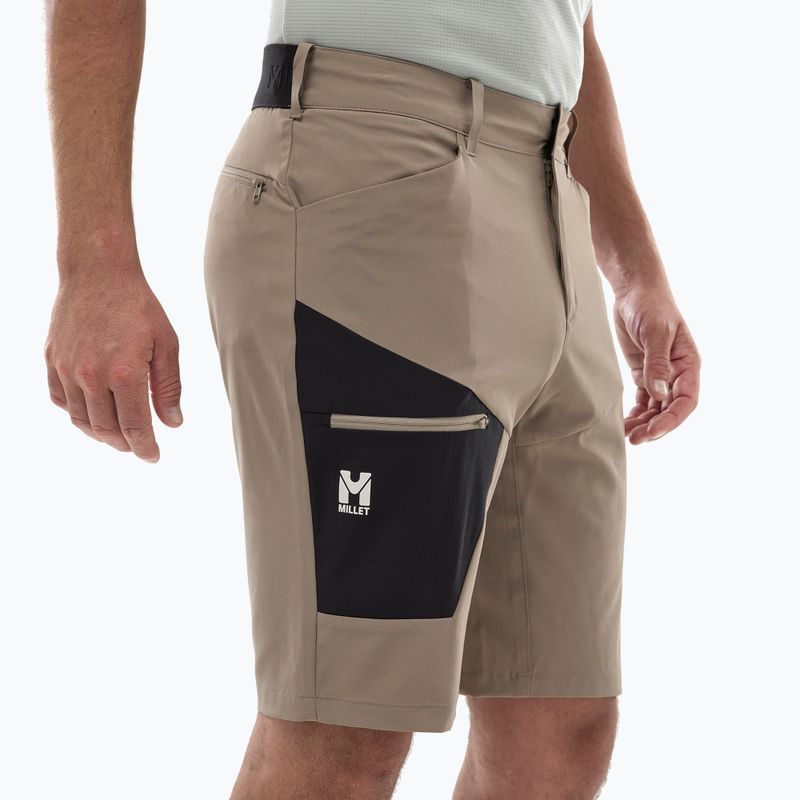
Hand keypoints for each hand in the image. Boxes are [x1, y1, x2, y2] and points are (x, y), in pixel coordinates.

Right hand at [45, 260, 181, 461]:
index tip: (153, 456)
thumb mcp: (166, 344)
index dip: (145, 447)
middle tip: (138, 447)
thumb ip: (169, 387)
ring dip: (101, 434)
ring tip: (119, 436)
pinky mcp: (52, 360)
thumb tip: (173, 423)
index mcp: (124, 372)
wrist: (98, 272)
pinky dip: (77, 413)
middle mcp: (91, 375)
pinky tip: (94, 412)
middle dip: (125, 444)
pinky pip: (60, 400)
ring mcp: (67, 368)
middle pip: (106, 430)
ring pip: (81, 419)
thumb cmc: (138, 306)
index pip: (134, 426)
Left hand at [614, 283, 699, 444]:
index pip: (686, 401)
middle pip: (670, 410)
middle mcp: (677, 374)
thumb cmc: (650, 306)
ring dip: (644, 424)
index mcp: (688, 365)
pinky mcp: (643, 374)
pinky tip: (624, 424)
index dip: (672, 420)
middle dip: (655, 427)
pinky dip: (635, 414)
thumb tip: (659, 392)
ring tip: (626, 435)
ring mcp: (660, 376)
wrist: (634, 291)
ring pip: (656, 409)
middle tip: (635, 439)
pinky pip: (642, 401)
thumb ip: (657, 363)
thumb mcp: (655, 332)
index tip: (653, 431)